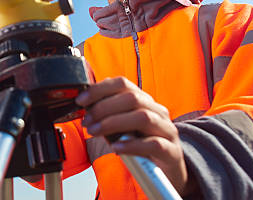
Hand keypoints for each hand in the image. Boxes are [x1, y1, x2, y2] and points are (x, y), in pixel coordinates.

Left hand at [75, 77, 193, 195]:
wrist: (168, 169)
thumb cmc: (142, 145)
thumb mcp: (124, 127)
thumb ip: (109, 115)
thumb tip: (86, 106)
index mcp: (145, 101)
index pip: (123, 84)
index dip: (100, 89)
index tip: (81, 100)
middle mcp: (157, 111)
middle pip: (131, 98)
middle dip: (103, 107)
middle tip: (87, 121)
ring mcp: (167, 130)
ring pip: (142, 117)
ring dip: (113, 123)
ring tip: (95, 132)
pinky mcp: (171, 151)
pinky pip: (153, 144)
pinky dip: (131, 145)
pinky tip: (116, 148)